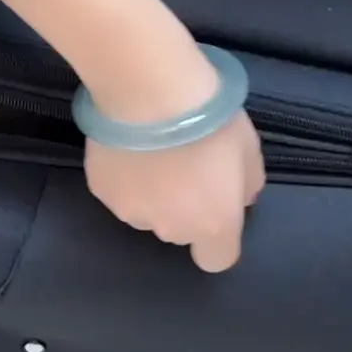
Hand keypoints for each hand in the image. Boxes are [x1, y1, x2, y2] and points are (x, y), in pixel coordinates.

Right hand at [0, 0, 266, 270]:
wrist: (149, 92)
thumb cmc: (210, 120)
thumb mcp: (250, 151)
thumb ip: (246, 186)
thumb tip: (236, 197)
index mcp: (212, 224)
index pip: (216, 260)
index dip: (217, 238)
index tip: (214, 205)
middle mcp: (171, 229)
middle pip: (179, 231)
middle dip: (183, 208)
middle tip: (183, 166)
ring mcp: (130, 212)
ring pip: (147, 211)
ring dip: (152, 193)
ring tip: (150, 153)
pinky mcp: (101, 191)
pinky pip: (119, 191)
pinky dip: (124, 176)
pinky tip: (127, 145)